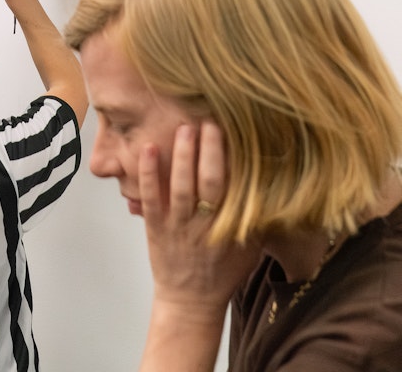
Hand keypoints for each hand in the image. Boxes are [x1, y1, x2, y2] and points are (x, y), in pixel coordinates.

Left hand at [141, 123, 260, 313]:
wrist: (191, 301)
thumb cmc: (224, 270)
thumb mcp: (250, 246)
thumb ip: (258, 216)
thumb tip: (274, 179)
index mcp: (232, 229)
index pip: (239, 189)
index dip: (239, 161)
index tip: (240, 133)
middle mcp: (206, 226)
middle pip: (211, 184)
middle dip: (212, 151)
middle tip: (210, 121)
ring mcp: (178, 226)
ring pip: (181, 187)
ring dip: (183, 156)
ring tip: (185, 127)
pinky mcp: (155, 227)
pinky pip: (151, 197)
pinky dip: (148, 173)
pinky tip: (148, 149)